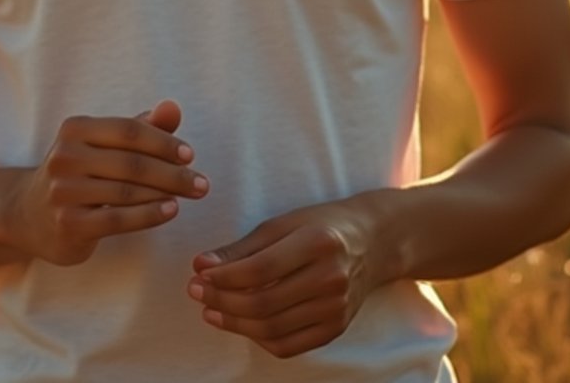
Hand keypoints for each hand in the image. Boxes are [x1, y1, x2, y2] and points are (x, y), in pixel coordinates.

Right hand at [18, 99, 208, 265]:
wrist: (29, 214)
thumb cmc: (80, 171)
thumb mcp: (104, 145)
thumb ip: (141, 127)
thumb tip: (174, 107)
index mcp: (75, 128)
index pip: (128, 130)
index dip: (163, 141)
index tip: (190, 155)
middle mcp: (65, 156)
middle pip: (131, 163)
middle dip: (173, 173)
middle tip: (203, 184)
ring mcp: (63, 191)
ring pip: (127, 192)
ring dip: (166, 194)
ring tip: (190, 195)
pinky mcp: (68, 223)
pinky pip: (117, 219)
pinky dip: (148, 215)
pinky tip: (170, 211)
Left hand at [187, 200, 377, 359]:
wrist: (373, 241)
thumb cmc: (322, 225)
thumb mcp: (284, 223)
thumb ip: (244, 247)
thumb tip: (202, 264)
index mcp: (317, 242)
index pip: (260, 269)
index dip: (223, 276)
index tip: (198, 272)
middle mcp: (330, 278)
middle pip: (264, 303)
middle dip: (222, 300)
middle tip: (196, 291)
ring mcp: (335, 308)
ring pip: (272, 329)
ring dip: (234, 323)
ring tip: (211, 309)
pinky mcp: (336, 328)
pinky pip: (289, 346)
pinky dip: (259, 338)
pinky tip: (242, 323)